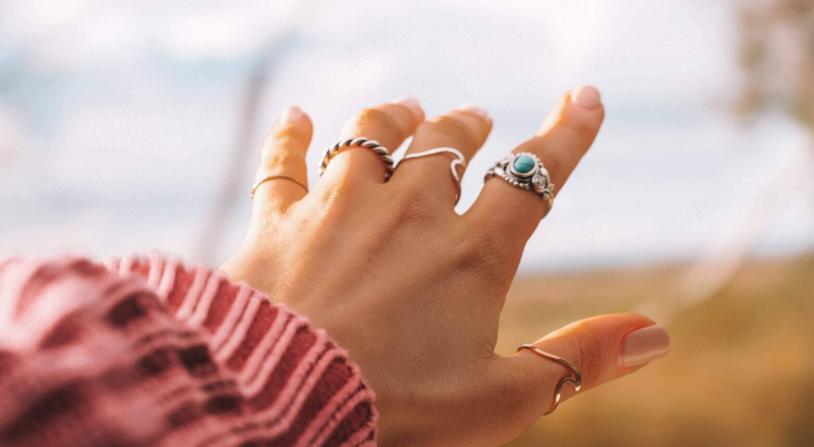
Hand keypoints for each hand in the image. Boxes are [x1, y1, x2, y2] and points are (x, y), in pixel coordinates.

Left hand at [221, 88, 669, 445]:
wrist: (282, 403)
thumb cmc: (396, 409)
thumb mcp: (501, 400)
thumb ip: (581, 359)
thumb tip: (657, 337)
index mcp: (470, 253)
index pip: (533, 176)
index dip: (566, 135)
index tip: (584, 98)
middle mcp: (407, 212)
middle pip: (447, 145)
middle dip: (466, 127)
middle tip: (473, 119)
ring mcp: (339, 207)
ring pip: (371, 135)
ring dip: (394, 117)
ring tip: (407, 110)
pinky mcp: (277, 220)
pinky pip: (283, 159)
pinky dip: (290, 134)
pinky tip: (296, 114)